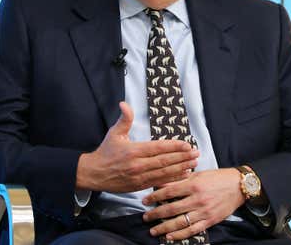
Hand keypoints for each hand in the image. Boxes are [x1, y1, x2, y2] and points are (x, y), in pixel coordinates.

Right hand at [76, 102, 198, 192]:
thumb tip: (124, 104)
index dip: (173, 146)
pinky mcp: (139, 186)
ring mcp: (139, 177)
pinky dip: (173, 179)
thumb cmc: (105, 152)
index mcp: (133, 151)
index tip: (186, 144)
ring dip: (181, 168)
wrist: (94, 174)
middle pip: (164, 161)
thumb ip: (124, 119)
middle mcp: (138, 165)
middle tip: (196, 153)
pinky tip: (183, 174)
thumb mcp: (114, 133)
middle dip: (182, 157)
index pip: (158, 148)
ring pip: (164, 173)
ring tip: (194, 163)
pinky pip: (159, 182)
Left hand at [142, 168, 244, 240]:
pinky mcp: (210, 220)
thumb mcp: (198, 174)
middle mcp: (197, 199)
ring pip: (180, 222)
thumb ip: (180, 178)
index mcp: (193, 184)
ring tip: (153, 230)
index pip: (169, 191)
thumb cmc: (217, 177)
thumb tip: (162, 181)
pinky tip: (169, 236)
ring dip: (164, 227)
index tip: (145, 200)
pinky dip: (179, 235)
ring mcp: (203, 211)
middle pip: (171, 208)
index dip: (155, 197)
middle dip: (156, 214)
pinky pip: (192, 230)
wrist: (239, 186)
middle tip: (145, 217)